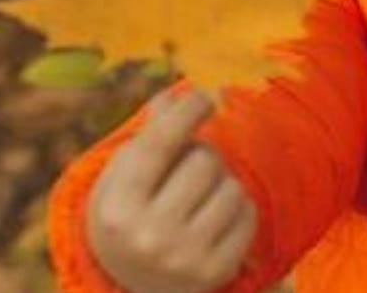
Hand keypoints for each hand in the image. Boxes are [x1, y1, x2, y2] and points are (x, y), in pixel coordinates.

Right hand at [86, 86, 258, 292]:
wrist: (131, 283)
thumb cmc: (132, 210)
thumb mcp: (126, 175)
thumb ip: (153, 133)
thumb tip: (181, 92)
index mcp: (118, 207)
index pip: (160, 144)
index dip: (187, 111)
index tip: (205, 94)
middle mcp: (148, 237)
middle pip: (203, 161)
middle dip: (202, 154)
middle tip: (191, 165)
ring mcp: (184, 260)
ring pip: (231, 186)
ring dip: (222, 181)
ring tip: (201, 195)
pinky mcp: (216, 273)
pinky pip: (248, 213)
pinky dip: (237, 207)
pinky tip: (216, 217)